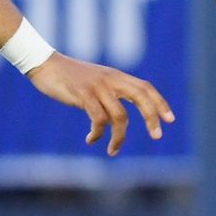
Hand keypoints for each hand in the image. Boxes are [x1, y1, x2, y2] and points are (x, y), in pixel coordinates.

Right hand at [28, 54, 175, 156]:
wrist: (44, 64)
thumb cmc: (69, 76)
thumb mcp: (94, 82)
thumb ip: (109, 95)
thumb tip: (116, 119)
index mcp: (116, 76)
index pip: (145, 87)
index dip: (160, 103)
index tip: (170, 120)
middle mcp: (111, 80)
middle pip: (141, 96)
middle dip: (152, 117)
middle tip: (157, 136)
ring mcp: (97, 87)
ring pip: (120, 115)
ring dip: (119, 137)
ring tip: (113, 151)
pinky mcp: (83, 94)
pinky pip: (99, 118)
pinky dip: (98, 133)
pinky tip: (91, 139)